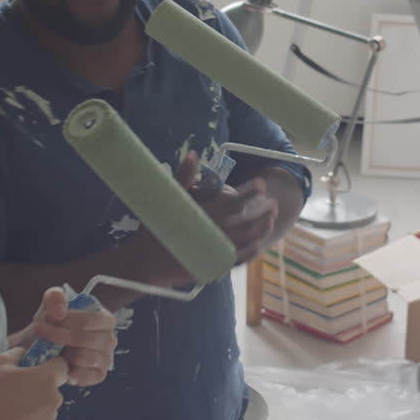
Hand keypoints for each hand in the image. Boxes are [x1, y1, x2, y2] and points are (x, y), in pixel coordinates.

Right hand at [0, 348, 68, 419]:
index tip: (38, 366)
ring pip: (50, 401)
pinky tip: (16, 414)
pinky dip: (34, 414)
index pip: (62, 364)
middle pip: (55, 384)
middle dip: (43, 382)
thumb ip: (17, 352)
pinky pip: (43, 416)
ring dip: (39, 398)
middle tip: (22, 384)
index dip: (51, 363)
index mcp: (48, 378)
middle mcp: (55, 397)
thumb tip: (24, 352)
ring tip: (16, 401)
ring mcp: (50, 416)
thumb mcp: (0, 363)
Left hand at [18, 286, 117, 387]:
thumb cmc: (49, 326)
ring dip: (63, 355)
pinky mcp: (98, 375)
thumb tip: (59, 313)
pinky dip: (71, 372)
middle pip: (87, 339)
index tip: (45, 319)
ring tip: (49, 351)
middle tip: (40, 334)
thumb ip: (55, 298)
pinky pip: (88, 376)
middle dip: (59, 336)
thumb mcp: (49, 307)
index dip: (67, 319)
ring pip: (86, 358)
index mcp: (104, 318)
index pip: (90, 319)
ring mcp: (106, 358)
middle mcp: (109, 338)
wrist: (38, 350)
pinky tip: (59, 367)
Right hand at [142, 153, 279, 282]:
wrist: (145, 263)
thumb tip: (193, 153)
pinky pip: (241, 259)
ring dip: (263, 228)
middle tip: (273, 203)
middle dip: (264, 210)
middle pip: (249, 219)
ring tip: (271, 220)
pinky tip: (259, 244)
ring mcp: (219, 250)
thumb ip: (184, 176)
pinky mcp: (216, 266)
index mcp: (208, 213)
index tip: (262, 184)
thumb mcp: (169, 199)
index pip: (236, 199)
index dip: (251, 191)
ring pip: (249, 238)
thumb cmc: (155, 229)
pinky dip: (253, 250)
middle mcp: (218, 231)